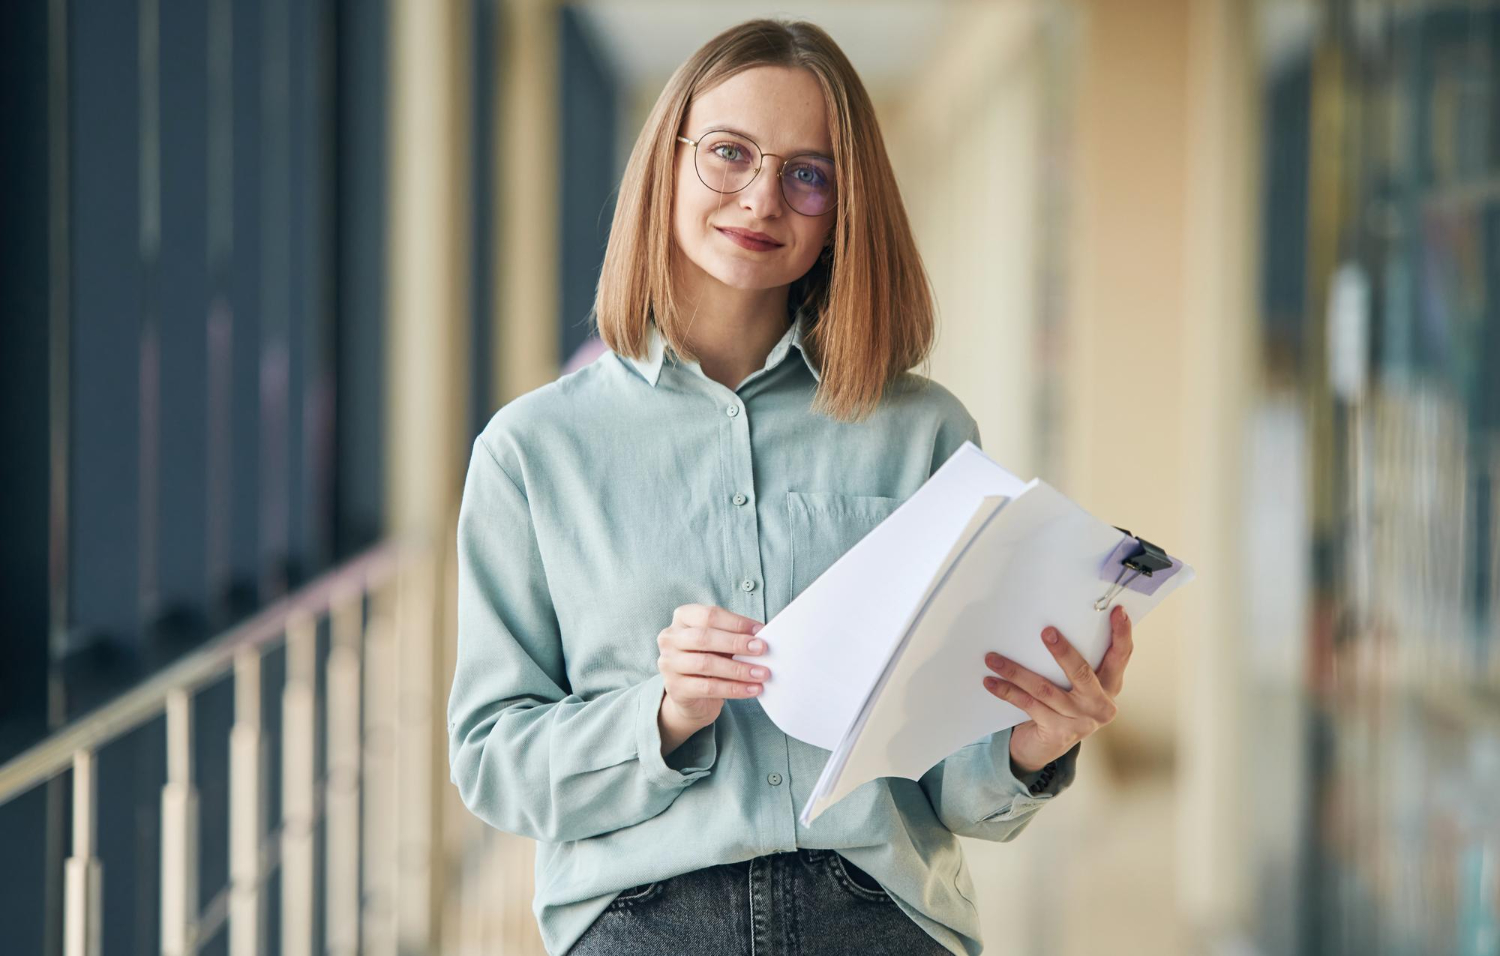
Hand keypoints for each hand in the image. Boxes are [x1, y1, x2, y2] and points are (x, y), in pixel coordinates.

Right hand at [656, 604, 769, 727]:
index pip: (709, 615)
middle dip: (736, 643)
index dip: (736, 622)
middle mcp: (670, 638)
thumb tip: (761, 638)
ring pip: (706, 663)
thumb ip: (734, 636)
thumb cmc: (708, 659)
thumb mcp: (719, 643)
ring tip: (761, 673)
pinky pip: (708, 688)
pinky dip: (733, 688)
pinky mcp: (675, 688)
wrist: (690, 695)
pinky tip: (752, 689)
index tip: (760, 630)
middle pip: (704, 637)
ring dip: (738, 669)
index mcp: (682, 618)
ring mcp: (668, 664)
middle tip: (762, 649)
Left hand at [981, 604, 1132, 773]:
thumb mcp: (1076, 685)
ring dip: (1016, 671)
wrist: (1045, 747)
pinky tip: (991, 681)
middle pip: (1082, 673)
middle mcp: (1099, 705)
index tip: (1117, 611)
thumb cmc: (1061, 705)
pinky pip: (1028, 705)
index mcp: (1110, 686)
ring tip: (993, 658)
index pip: (1120, 656)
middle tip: (1046, 632)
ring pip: (1045, 689)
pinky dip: (1007, 692)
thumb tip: (1053, 621)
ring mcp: (1080, 721)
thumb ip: (1075, 662)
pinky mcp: (1057, 732)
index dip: (1121, 634)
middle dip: (1063, 651)